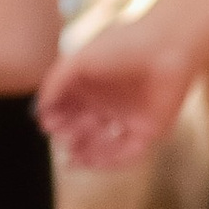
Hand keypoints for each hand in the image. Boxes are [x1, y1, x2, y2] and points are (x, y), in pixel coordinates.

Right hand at [39, 21, 191, 171]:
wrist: (167, 45)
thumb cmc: (122, 45)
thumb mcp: (78, 60)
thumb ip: (55, 83)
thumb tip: (41, 110)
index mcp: (93, 83)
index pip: (68, 108)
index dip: (55, 117)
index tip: (46, 123)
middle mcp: (109, 102)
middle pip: (83, 127)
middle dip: (69, 135)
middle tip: (61, 138)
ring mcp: (129, 117)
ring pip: (103, 144)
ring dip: (86, 154)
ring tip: (71, 160)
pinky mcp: (149, 130)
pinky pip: (127, 153)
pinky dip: (109, 161)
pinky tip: (92, 163)